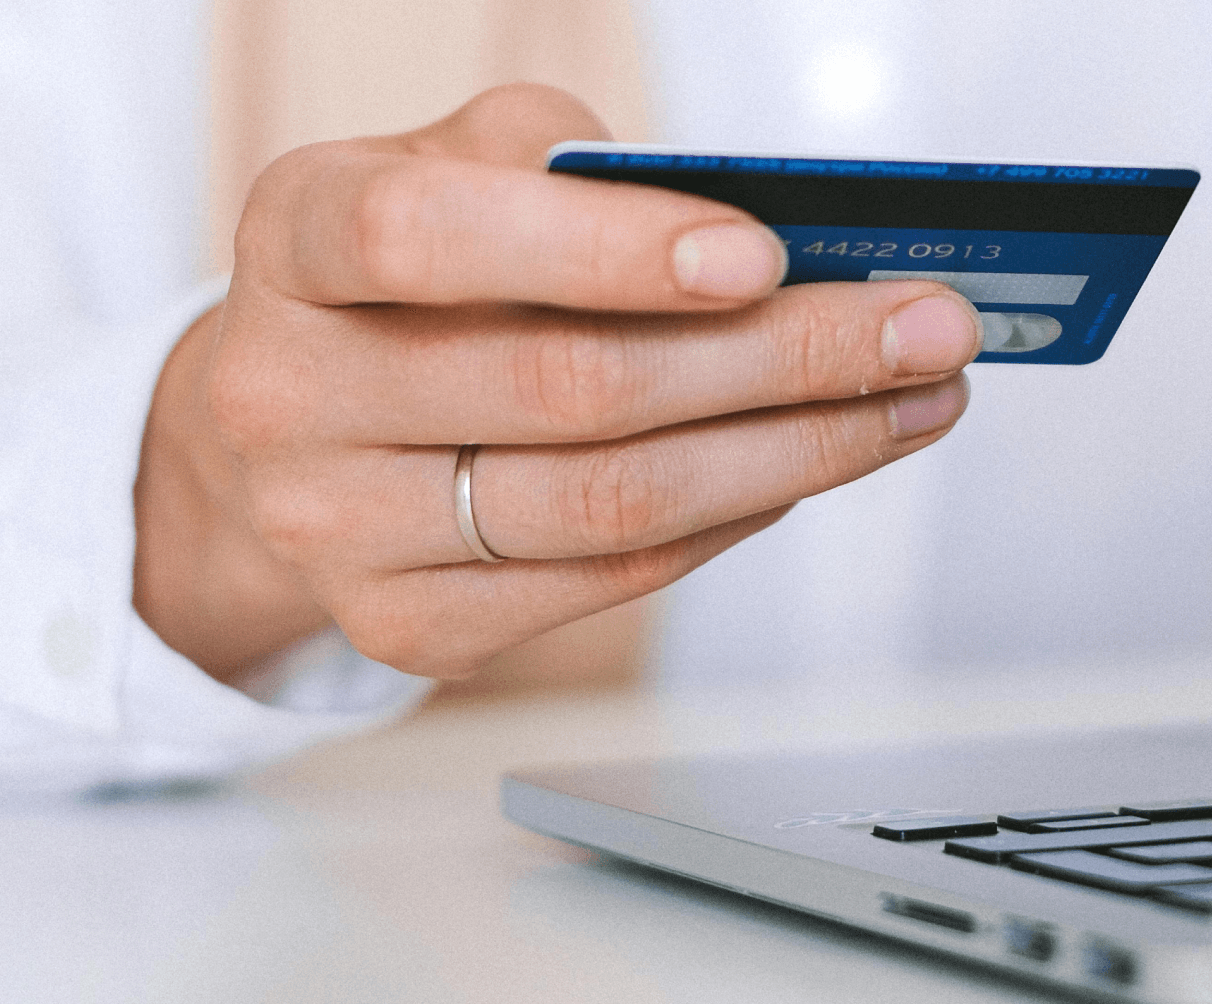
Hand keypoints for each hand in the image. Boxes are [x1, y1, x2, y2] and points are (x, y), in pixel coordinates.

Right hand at [133, 85, 977, 681]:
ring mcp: (341, 529)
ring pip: (610, 505)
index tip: (763, 255)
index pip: (432, 238)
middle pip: (571, 390)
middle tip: (924, 332)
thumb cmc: (408, 280)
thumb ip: (573, 170)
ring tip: (908, 403)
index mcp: (296, 238)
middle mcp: (292, 392)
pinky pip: (612, 580)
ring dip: (796, 453)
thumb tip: (773, 232)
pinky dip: (736, 521)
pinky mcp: (407, 625)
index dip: (605, 250)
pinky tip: (809, 467)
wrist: (287, 433)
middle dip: (784, 359)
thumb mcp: (454, 171)